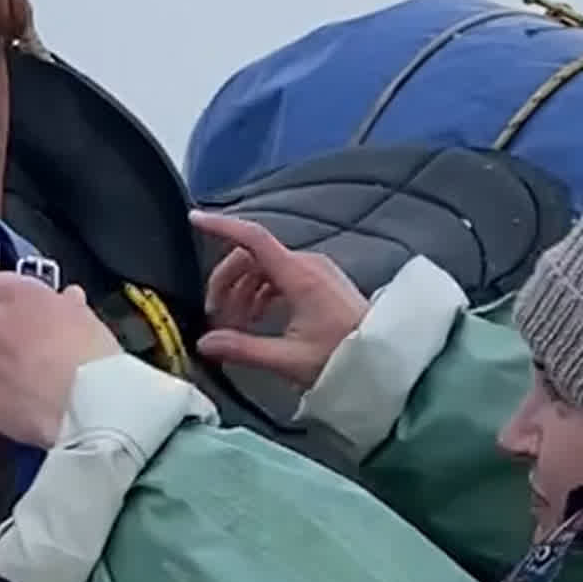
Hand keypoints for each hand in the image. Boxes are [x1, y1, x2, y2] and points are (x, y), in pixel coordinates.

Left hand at [0, 275, 120, 449]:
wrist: (88, 405)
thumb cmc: (93, 362)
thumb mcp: (90, 321)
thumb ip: (69, 305)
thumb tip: (67, 301)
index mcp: (21, 296)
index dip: (13, 301)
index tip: (24, 312)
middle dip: (10, 341)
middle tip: (39, 359)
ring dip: (3, 372)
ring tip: (35, 389)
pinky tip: (23, 407)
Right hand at [192, 213, 370, 389]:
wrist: (388, 362)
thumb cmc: (344, 359)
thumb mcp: (289, 360)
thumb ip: (244, 349)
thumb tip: (206, 343)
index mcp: (300, 275)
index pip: (253, 238)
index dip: (222, 227)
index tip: (194, 219)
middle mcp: (308, 265)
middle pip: (253, 258)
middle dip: (227, 282)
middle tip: (213, 316)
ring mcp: (316, 273)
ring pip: (265, 269)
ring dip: (243, 293)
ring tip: (232, 327)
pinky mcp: (321, 284)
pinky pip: (281, 279)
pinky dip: (261, 296)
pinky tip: (254, 322)